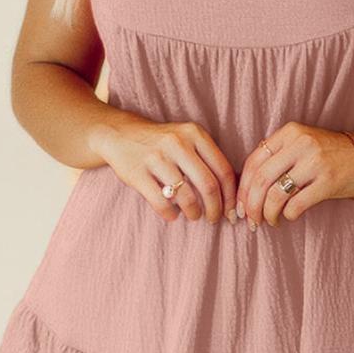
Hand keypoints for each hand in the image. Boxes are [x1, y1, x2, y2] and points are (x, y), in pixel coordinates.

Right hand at [93, 112, 237, 222]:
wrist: (120, 134)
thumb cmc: (163, 143)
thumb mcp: (187, 139)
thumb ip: (208, 159)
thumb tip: (233, 194)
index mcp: (194, 134)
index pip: (223, 170)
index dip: (231, 196)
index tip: (231, 210)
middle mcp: (177, 143)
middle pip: (208, 185)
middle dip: (215, 209)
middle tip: (214, 219)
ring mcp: (156, 158)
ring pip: (186, 196)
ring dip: (194, 212)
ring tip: (194, 216)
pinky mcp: (137, 173)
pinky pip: (161, 202)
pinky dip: (170, 214)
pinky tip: (173, 215)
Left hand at [236, 123, 353, 226]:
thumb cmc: (331, 154)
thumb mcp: (302, 144)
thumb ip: (277, 157)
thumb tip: (247, 188)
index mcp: (289, 133)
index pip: (253, 162)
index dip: (243, 188)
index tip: (240, 205)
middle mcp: (300, 144)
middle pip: (261, 180)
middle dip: (251, 205)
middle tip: (250, 220)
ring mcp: (315, 162)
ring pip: (275, 194)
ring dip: (267, 214)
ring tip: (269, 221)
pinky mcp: (328, 182)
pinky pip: (296, 205)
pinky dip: (287, 215)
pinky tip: (289, 217)